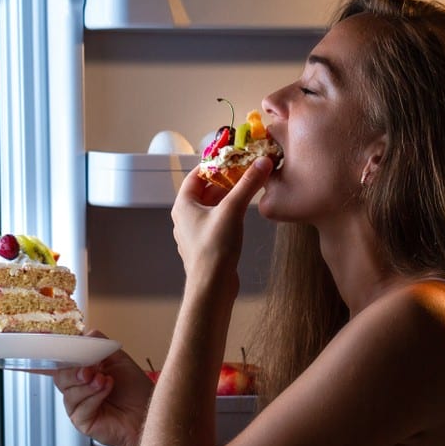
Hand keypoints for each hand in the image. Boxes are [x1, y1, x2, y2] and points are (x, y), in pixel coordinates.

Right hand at [53, 330, 153, 445]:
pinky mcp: (82, 421)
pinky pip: (79, 408)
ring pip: (69, 393)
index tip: (72, 352)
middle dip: (75, 372)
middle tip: (90, 370)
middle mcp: (77, 389)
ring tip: (105, 380)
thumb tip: (85, 334)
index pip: (64, 363)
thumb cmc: (134, 388)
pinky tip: (107, 390)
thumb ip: (100, 345)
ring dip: (88, 385)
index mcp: (83, 372)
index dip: (64, 357)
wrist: (147, 409)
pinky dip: (94, 397)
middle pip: (61, 377)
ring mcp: (78, 406)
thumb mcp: (117, 358)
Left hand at [172, 157, 273, 278]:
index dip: (214, 164)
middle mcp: (185, 217)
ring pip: (212, 206)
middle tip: (245, 172)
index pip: (196, 175)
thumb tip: (261, 163)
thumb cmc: (213, 250)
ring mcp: (195, 232)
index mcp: (183, 205)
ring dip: (229, 197)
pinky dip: (229, 213)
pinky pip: (216, 221)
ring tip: (248, 189)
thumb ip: (247, 184)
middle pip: (205, 190)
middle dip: (225, 180)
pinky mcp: (206, 244)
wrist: (212, 287)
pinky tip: (243, 213)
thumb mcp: (232, 210)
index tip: (232, 158)